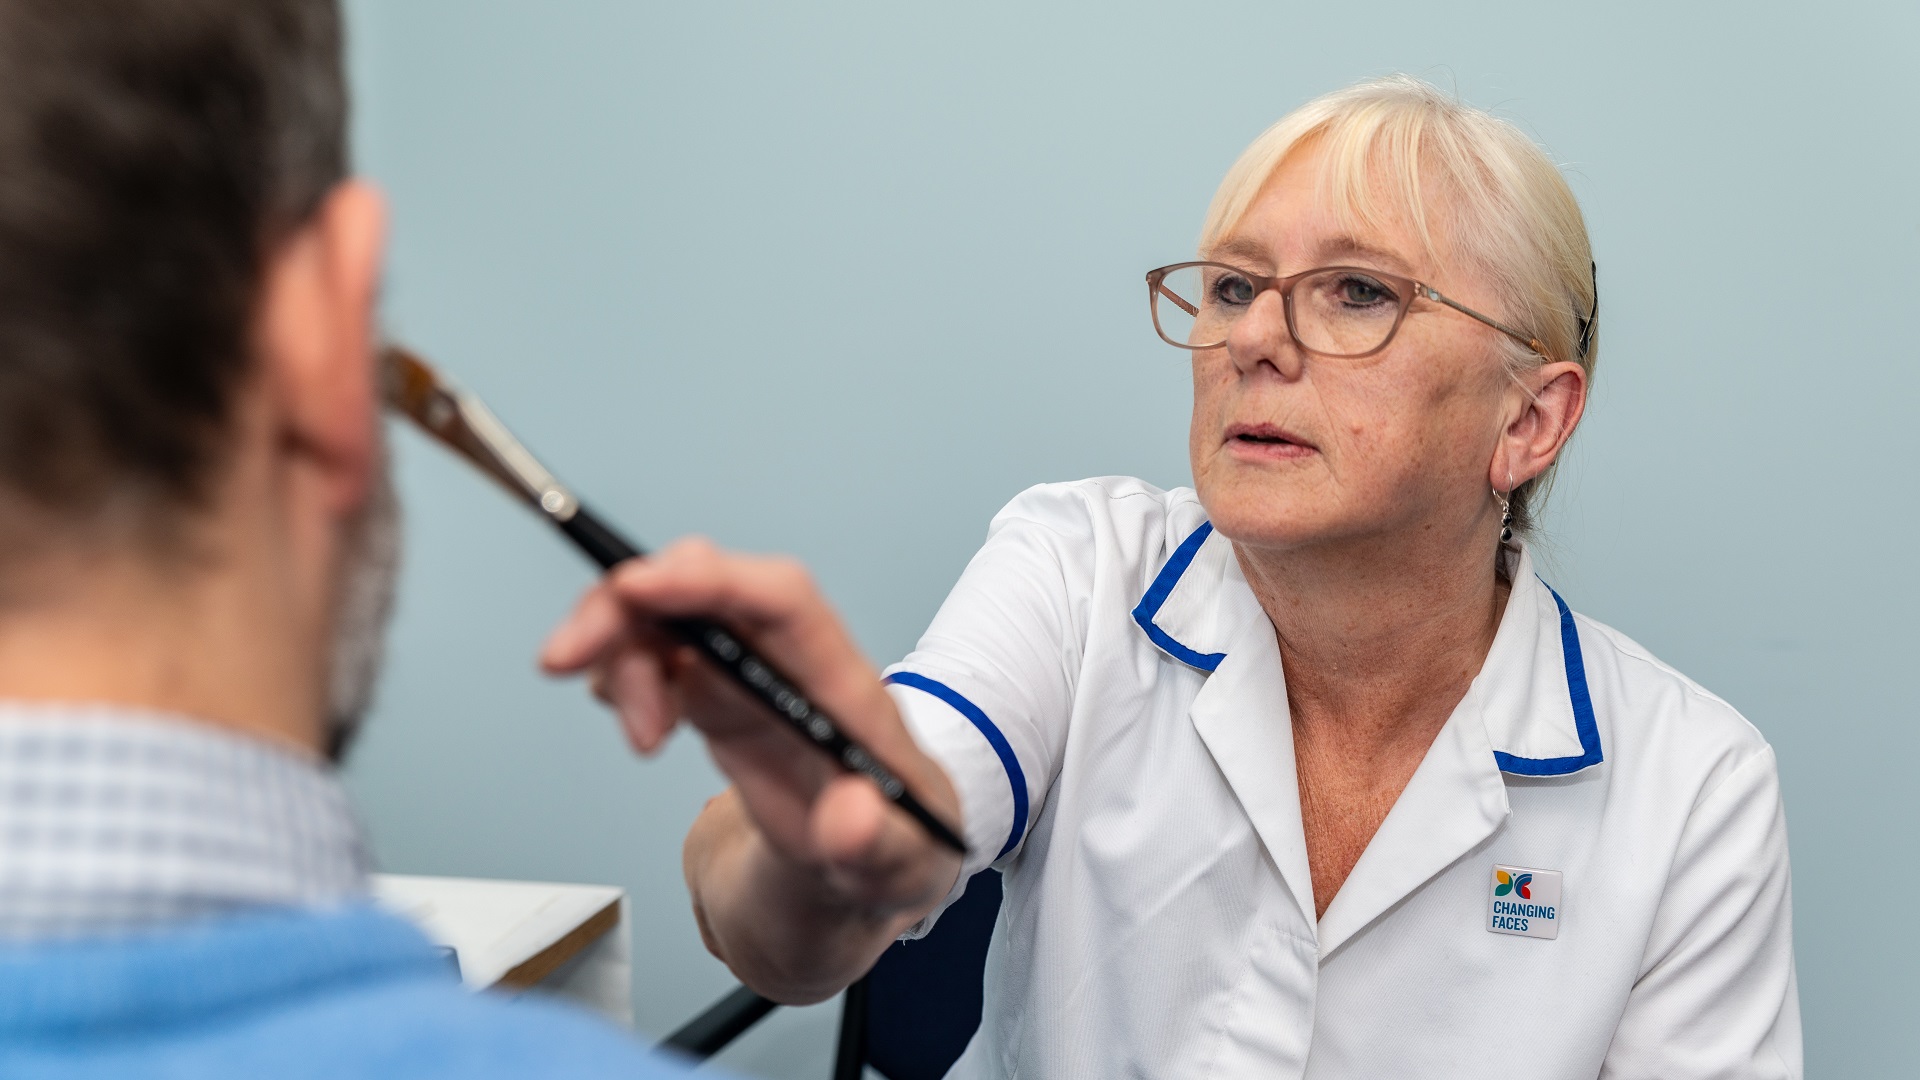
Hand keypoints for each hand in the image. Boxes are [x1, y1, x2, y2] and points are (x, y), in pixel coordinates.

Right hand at [540, 538, 961, 919]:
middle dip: (625, 604)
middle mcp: (787, 661)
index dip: (712, 580)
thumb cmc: (895, 846)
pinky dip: (618, 673)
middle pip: (702, 586)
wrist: (870, 860)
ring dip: (618, 656)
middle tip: (563, 659)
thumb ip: (880, 845)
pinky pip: (649, 649)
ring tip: (642, 740)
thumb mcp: (903, 865)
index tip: (638, 587)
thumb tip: (850, 819)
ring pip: (663, 614)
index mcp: (842, 686)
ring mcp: (745, 671)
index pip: (782, 601)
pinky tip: (638, 725)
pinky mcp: (712, 693)